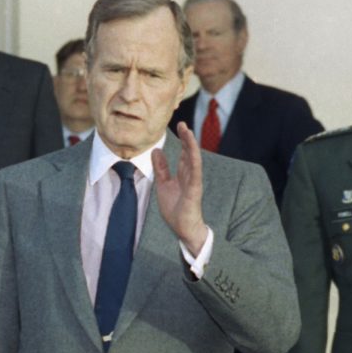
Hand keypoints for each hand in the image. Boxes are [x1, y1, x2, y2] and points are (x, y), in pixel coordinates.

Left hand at [153, 122, 208, 254]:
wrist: (182, 228)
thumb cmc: (175, 209)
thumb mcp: (163, 184)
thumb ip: (161, 168)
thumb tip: (156, 151)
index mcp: (183, 175)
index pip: (183, 154)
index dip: (182, 140)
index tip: (179, 126)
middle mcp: (190, 176)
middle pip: (189, 153)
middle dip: (187, 139)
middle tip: (183, 124)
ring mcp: (194, 182)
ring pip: (193, 160)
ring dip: (191, 145)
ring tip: (188, 132)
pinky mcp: (194, 190)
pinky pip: (195, 173)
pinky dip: (193, 161)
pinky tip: (192, 151)